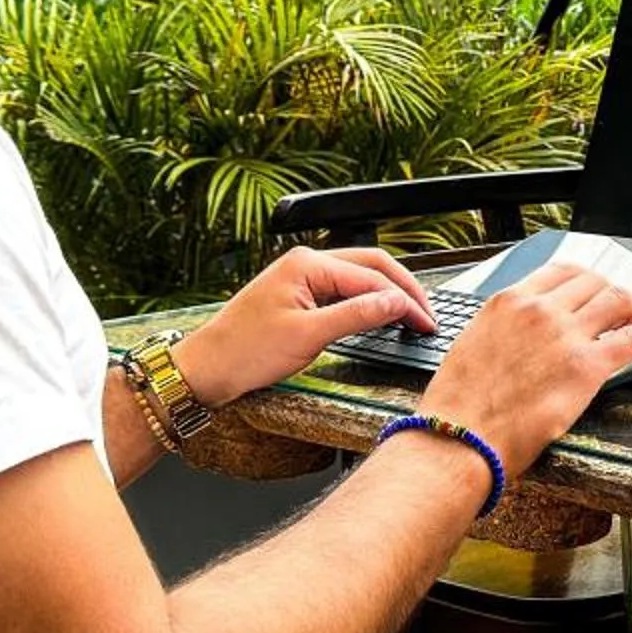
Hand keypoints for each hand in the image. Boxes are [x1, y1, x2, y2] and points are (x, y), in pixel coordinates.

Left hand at [177, 247, 431, 407]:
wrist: (205, 369)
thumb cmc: (244, 352)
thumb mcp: (308, 336)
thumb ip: (357, 315)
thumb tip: (396, 302)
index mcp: (308, 264)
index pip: (373, 276)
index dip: (405, 300)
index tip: (426, 322)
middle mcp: (306, 263)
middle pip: (371, 266)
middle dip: (403, 289)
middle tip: (426, 316)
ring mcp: (301, 278)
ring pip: (358, 277)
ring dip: (386, 294)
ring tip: (410, 316)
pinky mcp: (298, 296)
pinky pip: (342, 291)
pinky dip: (366, 303)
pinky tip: (378, 317)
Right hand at [423, 263, 631, 473]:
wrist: (460, 437)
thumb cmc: (460, 404)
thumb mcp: (475, 344)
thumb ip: (505, 329)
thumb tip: (523, 335)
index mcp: (510, 302)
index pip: (562, 272)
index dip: (587, 281)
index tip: (595, 290)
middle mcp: (540, 310)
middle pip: (594, 282)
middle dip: (612, 293)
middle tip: (622, 309)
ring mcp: (566, 335)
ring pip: (617, 300)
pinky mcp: (587, 366)